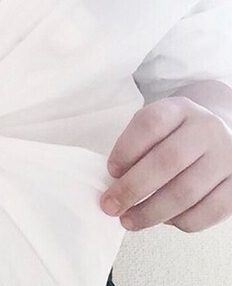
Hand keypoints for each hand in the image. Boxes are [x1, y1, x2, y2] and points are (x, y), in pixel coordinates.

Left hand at [100, 96, 231, 231]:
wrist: (219, 134)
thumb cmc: (175, 134)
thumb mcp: (156, 125)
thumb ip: (136, 146)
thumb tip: (116, 182)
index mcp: (179, 108)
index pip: (149, 124)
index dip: (126, 149)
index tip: (110, 171)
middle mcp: (207, 129)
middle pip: (167, 161)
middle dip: (133, 188)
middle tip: (110, 205)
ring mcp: (227, 158)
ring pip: (186, 191)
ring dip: (151, 212)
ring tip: (129, 220)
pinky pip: (208, 212)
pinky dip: (180, 221)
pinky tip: (163, 220)